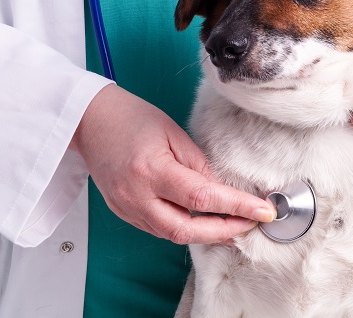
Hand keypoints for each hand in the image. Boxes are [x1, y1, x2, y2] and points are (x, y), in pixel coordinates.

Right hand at [72, 84, 275, 243]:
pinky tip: (202, 221)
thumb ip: (198, 163)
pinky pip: (158, 229)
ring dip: (205, 234)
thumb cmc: (130, 117)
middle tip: (251, 225)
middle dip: (225, 232)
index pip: (203, 199)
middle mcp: (137, 195)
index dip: (238, 208)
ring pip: (172, 235)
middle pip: (187, 230)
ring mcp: (127, 208)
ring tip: (233, 225)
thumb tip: (220, 190)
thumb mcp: (172, 132)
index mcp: (151, 170)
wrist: (88, 120)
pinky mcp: (123, 212)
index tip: (264, 211)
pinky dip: (184, 228)